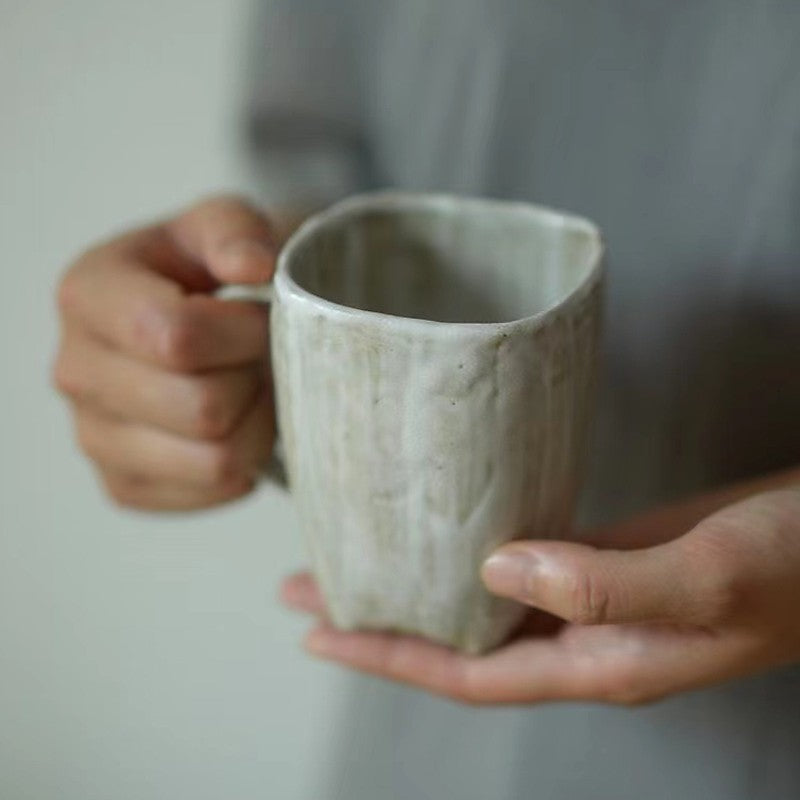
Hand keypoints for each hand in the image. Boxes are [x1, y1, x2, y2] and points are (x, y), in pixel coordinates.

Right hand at [54, 195, 280, 510]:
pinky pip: (210, 491)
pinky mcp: (124, 483)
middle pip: (201, 408)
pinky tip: (237, 423)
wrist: (193, 320)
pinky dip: (245, 462)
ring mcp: (93, 436)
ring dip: (258, 423)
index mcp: (88, 296)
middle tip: (260, 356)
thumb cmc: (208, 270)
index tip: (257, 316)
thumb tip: (252, 267)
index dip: (242, 334)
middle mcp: (74, 371)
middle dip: (255, 379)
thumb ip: (236, 230)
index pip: (175, 339)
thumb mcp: (222, 224)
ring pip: (213, 460)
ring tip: (252, 387)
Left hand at [281, 479, 799, 705]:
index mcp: (601, 658)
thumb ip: (608, 583)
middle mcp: (588, 636)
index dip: (391, 658)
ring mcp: (599, 595)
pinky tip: (453, 531)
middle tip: (312, 590)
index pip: (470, 674)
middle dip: (386, 622)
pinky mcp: (612, 554)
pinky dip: (479, 553)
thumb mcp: (709, 578)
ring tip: (366, 557)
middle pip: (464, 641)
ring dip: (427, 584)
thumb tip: (500, 570)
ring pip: (489, 601)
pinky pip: (527, 561)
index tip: (318, 635)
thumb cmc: (797, 567)